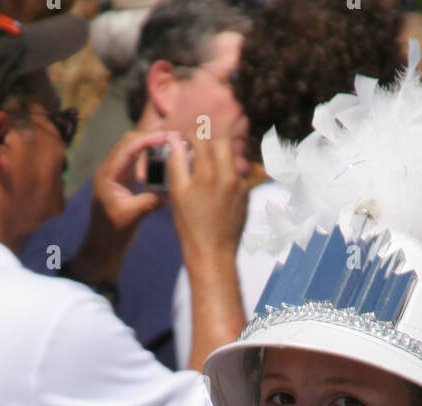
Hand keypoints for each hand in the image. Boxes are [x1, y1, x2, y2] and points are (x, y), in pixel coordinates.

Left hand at [72, 129, 169, 283]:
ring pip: (133, 149)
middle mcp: (110, 169)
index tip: (167, 137)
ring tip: (170, 139)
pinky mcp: (124, 180)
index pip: (127, 147)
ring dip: (150, 143)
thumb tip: (169, 194)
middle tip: (172, 135)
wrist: (103, 246)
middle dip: (150, 135)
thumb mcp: (131, 218)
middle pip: (130, 141)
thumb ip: (148, 203)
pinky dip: (150, 155)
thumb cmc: (112, 234)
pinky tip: (163, 153)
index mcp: (108, 174)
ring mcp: (117, 174)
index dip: (147, 138)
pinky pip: (137, 161)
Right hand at [168, 131, 247, 269]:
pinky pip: (236, 174)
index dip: (190, 135)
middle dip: (208, 141)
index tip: (183, 140)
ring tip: (205, 170)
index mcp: (208, 174)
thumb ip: (176, 163)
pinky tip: (215, 189)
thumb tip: (175, 141)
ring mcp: (240, 185)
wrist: (212, 253)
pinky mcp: (246, 195)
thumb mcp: (177, 194)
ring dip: (218, 157)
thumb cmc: (190, 227)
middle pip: (222, 141)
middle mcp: (228, 176)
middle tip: (196, 151)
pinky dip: (225, 174)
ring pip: (231, 157)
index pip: (201, 138)